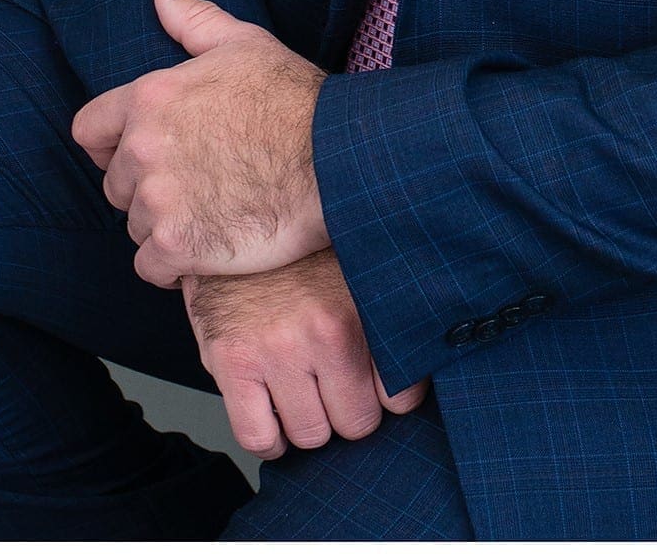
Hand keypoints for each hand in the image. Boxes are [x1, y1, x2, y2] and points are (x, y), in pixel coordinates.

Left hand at [71, 0, 330, 285]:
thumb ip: (194, 20)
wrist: (335, 159)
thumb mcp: (246, 44)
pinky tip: (210, 245)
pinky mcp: (177, 246)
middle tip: (198, 183)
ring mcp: (158, 201)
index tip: (144, 152)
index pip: (89, 130)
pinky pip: (151, 267)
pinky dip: (175, 264)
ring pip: (136, 226)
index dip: (112, 144)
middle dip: (148, 187)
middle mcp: (144, 149)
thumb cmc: (294, 98)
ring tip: (213, 211)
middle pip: (116, 185)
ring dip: (165, 225)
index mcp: (150, 98)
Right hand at [182, 246, 431, 458]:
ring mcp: (275, 349)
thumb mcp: (359, 271)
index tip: (382, 389)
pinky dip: (270, 439)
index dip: (390, 399)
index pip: (400, 396)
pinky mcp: (232, 362)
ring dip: (310, 424)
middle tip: (339, 388)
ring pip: (311, 435)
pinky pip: (258, 436)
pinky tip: (276, 417)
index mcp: (363, 306)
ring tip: (307, 394)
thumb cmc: (304, 251)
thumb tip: (425, 357)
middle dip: (350, 413)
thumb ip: (390, 314)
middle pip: (356, 423)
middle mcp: (323, 330)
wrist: (239, 217)